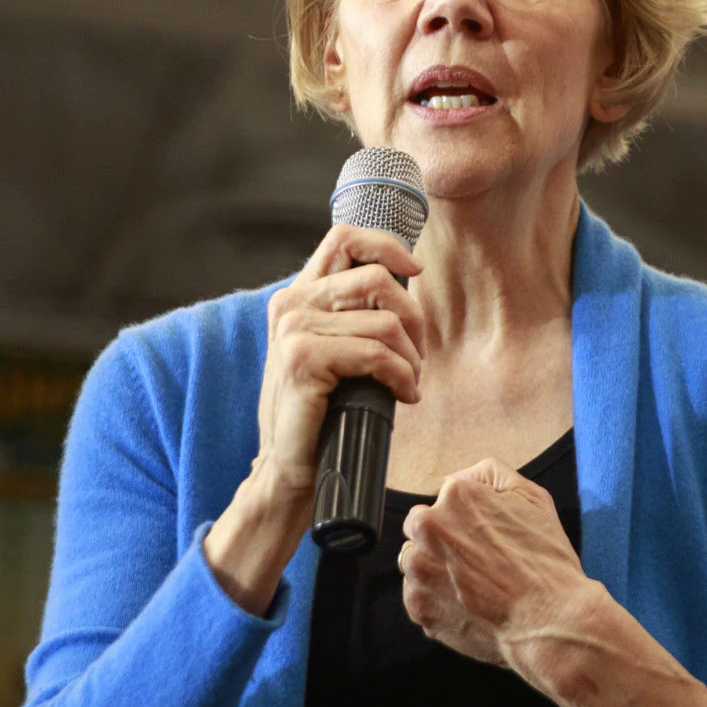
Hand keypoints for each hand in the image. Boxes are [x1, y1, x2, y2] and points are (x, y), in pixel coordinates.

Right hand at [251, 224, 426, 502]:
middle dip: (412, 318)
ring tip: (409, 383)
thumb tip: (405, 285)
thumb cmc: (320, 412)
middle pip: (375, 278)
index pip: (344, 239)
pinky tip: (403, 395)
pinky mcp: (304, 359)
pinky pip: (377, 355)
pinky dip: (402, 377)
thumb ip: (352, 315)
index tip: (415, 272)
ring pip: (384, 323)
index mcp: (297, 295)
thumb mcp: (333, 350)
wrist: (289, 467)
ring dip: (410, 358)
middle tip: (417, 356)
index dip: (387, 247)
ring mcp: (294, 329)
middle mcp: (291, 304)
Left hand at [397, 459, 596, 672]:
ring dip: (435, 571)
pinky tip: (467, 605)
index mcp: (455, 497)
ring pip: (416, 564)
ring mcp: (419, 569)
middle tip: (477, 563)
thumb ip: (489, 475)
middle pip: (421, 530)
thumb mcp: (532, 498)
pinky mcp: (418, 605)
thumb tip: (457, 478)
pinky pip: (417, 597)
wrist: (549, 619)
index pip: (442, 502)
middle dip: (442, 543)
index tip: (483, 539)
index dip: (463, 520)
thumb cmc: (546, 562)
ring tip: (472, 586)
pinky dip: (436, 601)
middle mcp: (428, 528)